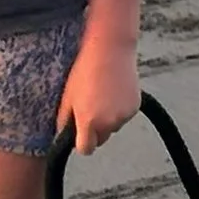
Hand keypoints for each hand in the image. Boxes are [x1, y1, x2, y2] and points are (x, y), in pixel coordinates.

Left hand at [56, 34, 140, 156]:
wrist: (110, 49)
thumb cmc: (85, 69)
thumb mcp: (67, 95)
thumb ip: (65, 119)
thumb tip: (63, 133)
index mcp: (89, 122)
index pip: (85, 149)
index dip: (82, 142)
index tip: (79, 134)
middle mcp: (108, 123)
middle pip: (100, 139)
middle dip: (95, 130)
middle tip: (89, 109)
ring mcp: (123, 116)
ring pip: (113, 127)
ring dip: (108, 119)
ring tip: (102, 95)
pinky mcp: (135, 107)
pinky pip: (124, 116)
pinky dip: (119, 109)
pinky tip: (114, 91)